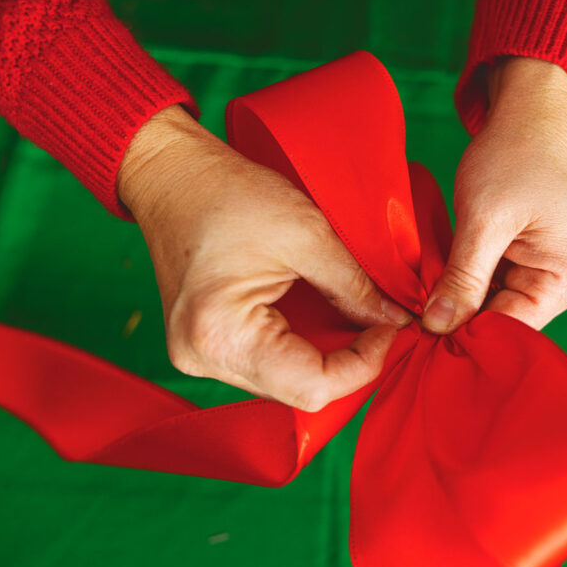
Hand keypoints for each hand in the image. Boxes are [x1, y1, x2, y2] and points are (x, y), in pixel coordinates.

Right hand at [117, 106, 411, 411]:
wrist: (171, 175)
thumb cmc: (229, 194)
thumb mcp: (307, 233)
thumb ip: (355, 286)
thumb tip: (395, 321)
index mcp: (222, 336)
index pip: (312, 387)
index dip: (363, 364)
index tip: (390, 328)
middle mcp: (202, 360)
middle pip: (298, 391)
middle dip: (348, 362)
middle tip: (380, 323)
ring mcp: (199, 357)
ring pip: (285, 382)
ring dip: (327, 356)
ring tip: (355, 317)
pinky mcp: (206, 347)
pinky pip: (268, 365)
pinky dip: (302, 346)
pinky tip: (323, 318)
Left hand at [422, 57, 566, 333]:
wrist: (528, 110)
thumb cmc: (515, 156)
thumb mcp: (484, 220)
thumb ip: (463, 279)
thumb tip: (436, 328)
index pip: (511, 328)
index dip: (465, 336)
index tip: (418, 340)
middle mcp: (563, 283)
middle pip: (501, 319)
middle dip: (458, 317)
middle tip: (408, 321)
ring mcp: (544, 270)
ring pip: (489, 302)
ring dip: (455, 297)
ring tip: (416, 298)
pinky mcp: (524, 257)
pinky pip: (488, 281)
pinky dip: (461, 278)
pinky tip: (432, 278)